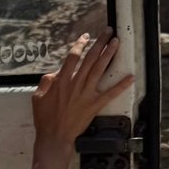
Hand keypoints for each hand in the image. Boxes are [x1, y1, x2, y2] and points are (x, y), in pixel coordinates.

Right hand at [31, 29, 134, 150]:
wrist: (54, 137)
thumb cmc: (44, 118)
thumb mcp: (38, 97)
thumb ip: (46, 82)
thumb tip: (56, 72)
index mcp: (61, 81)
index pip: (72, 57)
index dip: (80, 45)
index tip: (86, 37)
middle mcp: (75, 84)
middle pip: (90, 59)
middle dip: (99, 43)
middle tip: (108, 32)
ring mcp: (86, 94)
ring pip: (100, 70)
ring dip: (109, 54)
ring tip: (117, 42)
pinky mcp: (94, 105)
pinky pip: (110, 93)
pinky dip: (121, 85)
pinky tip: (131, 77)